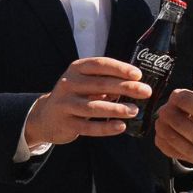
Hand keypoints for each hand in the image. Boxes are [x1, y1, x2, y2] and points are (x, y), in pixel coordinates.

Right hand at [25, 57, 150, 145]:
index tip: (138, 74)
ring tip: (135, 110)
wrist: (45, 117)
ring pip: (93, 106)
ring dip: (116, 109)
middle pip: (100, 84)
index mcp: (77, 69)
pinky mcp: (65, 123)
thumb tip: (137, 85)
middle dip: (126, 88)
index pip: (100, 64)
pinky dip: (105, 127)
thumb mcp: (86, 82)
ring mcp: (65, 104)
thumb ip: (106, 81)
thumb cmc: (76, 95)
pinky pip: (87, 126)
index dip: (120, 69)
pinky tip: (121, 126)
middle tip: (146, 92)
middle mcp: (68, 83)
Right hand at [153, 88, 192, 167]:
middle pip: (178, 122)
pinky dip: (186, 156)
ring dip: (191, 150)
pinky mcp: (159, 140)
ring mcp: (161, 126)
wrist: (183, 120)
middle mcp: (167, 110)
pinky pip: (170, 150)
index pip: (186, 99)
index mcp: (180, 96)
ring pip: (173, 138)